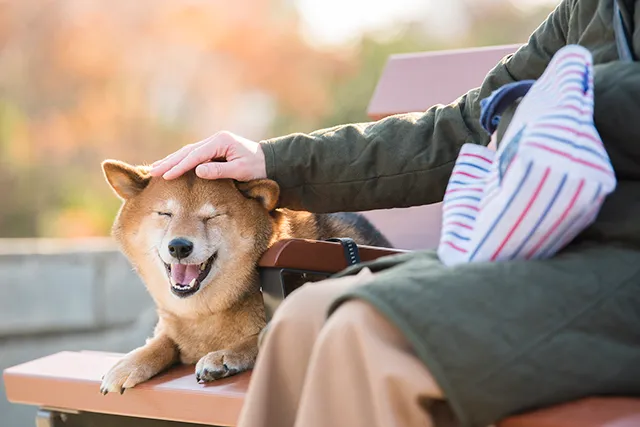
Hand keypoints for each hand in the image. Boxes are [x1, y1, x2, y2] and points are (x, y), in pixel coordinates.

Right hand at [150, 131, 266, 180]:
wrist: (269, 161)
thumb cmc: (257, 167)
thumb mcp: (240, 170)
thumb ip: (219, 170)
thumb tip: (197, 170)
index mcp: (221, 141)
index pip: (195, 155)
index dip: (180, 166)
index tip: (166, 176)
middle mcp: (215, 140)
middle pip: (187, 151)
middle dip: (169, 162)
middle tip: (152, 171)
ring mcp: (214, 144)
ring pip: (188, 152)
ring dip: (172, 160)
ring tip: (155, 168)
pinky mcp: (214, 150)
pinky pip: (193, 155)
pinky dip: (181, 160)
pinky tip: (170, 166)